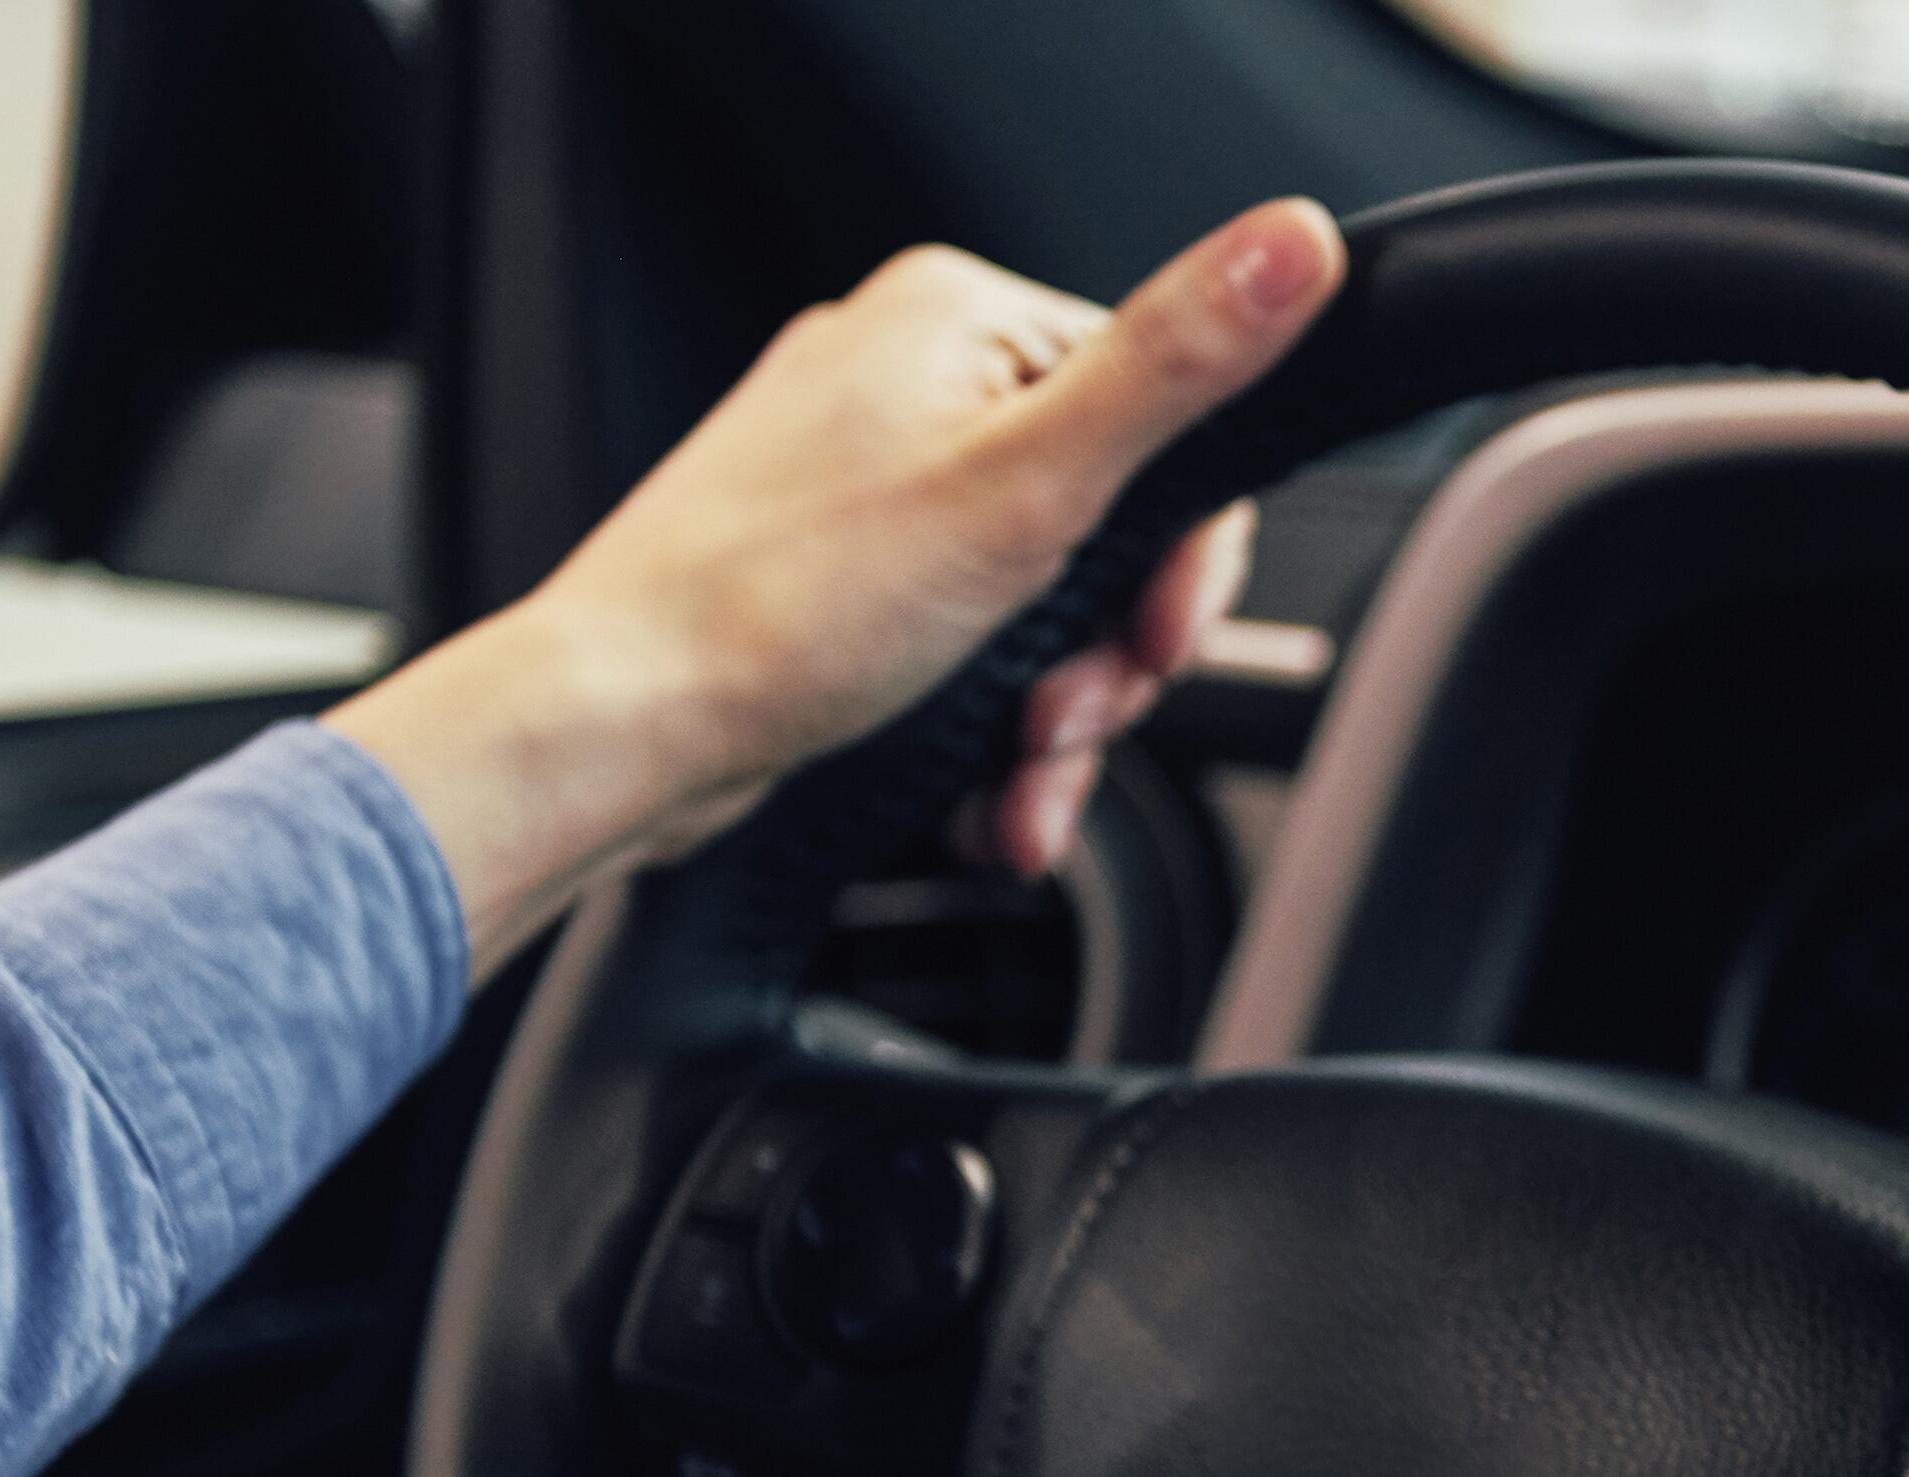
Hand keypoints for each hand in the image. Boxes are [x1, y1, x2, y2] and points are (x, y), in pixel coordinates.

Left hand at [329, 198, 1349, 969]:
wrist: (618, 735)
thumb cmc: (777, 612)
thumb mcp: (1025, 487)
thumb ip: (1172, 372)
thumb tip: (1289, 249)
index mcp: (958, 322)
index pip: (1165, 417)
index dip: (1180, 563)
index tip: (1152, 644)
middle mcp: (909, 385)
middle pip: (1110, 530)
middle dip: (1106, 663)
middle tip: (1066, 718)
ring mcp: (871, 488)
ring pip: (1045, 614)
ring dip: (1054, 724)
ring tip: (1015, 779)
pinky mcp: (844, 585)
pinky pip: (971, 658)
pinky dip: (989, 740)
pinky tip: (975, 794)